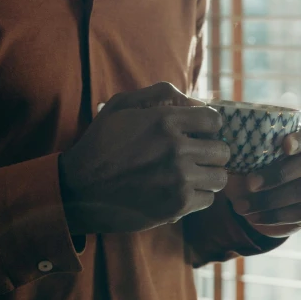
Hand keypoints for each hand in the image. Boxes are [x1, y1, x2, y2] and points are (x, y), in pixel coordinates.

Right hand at [58, 82, 229, 234]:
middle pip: (222, 151)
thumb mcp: (121, 105)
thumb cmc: (100, 144)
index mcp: (165, 120)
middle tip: (196, 157)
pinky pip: (207, 200)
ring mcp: (178, 179)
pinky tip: (178, 192)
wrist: (78, 189)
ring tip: (190, 176)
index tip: (199, 133)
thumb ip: (160, 94)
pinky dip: (197, 197)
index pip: (214, 120)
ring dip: (208, 176)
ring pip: (220, 178)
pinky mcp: (176, 205)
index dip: (209, 126)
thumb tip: (196, 101)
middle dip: (211, 152)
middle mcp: (176, 148)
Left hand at [225, 125, 300, 238]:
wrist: (254, 199)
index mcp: (298, 139)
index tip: (284, 145)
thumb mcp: (238, 153)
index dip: (300, 139)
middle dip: (278, 174)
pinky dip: (275, 216)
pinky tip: (254, 218)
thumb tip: (204, 116)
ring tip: (241, 207)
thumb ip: (229, 137)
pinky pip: (300, 212)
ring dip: (270, 199)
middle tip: (249, 183)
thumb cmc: (247, 167)